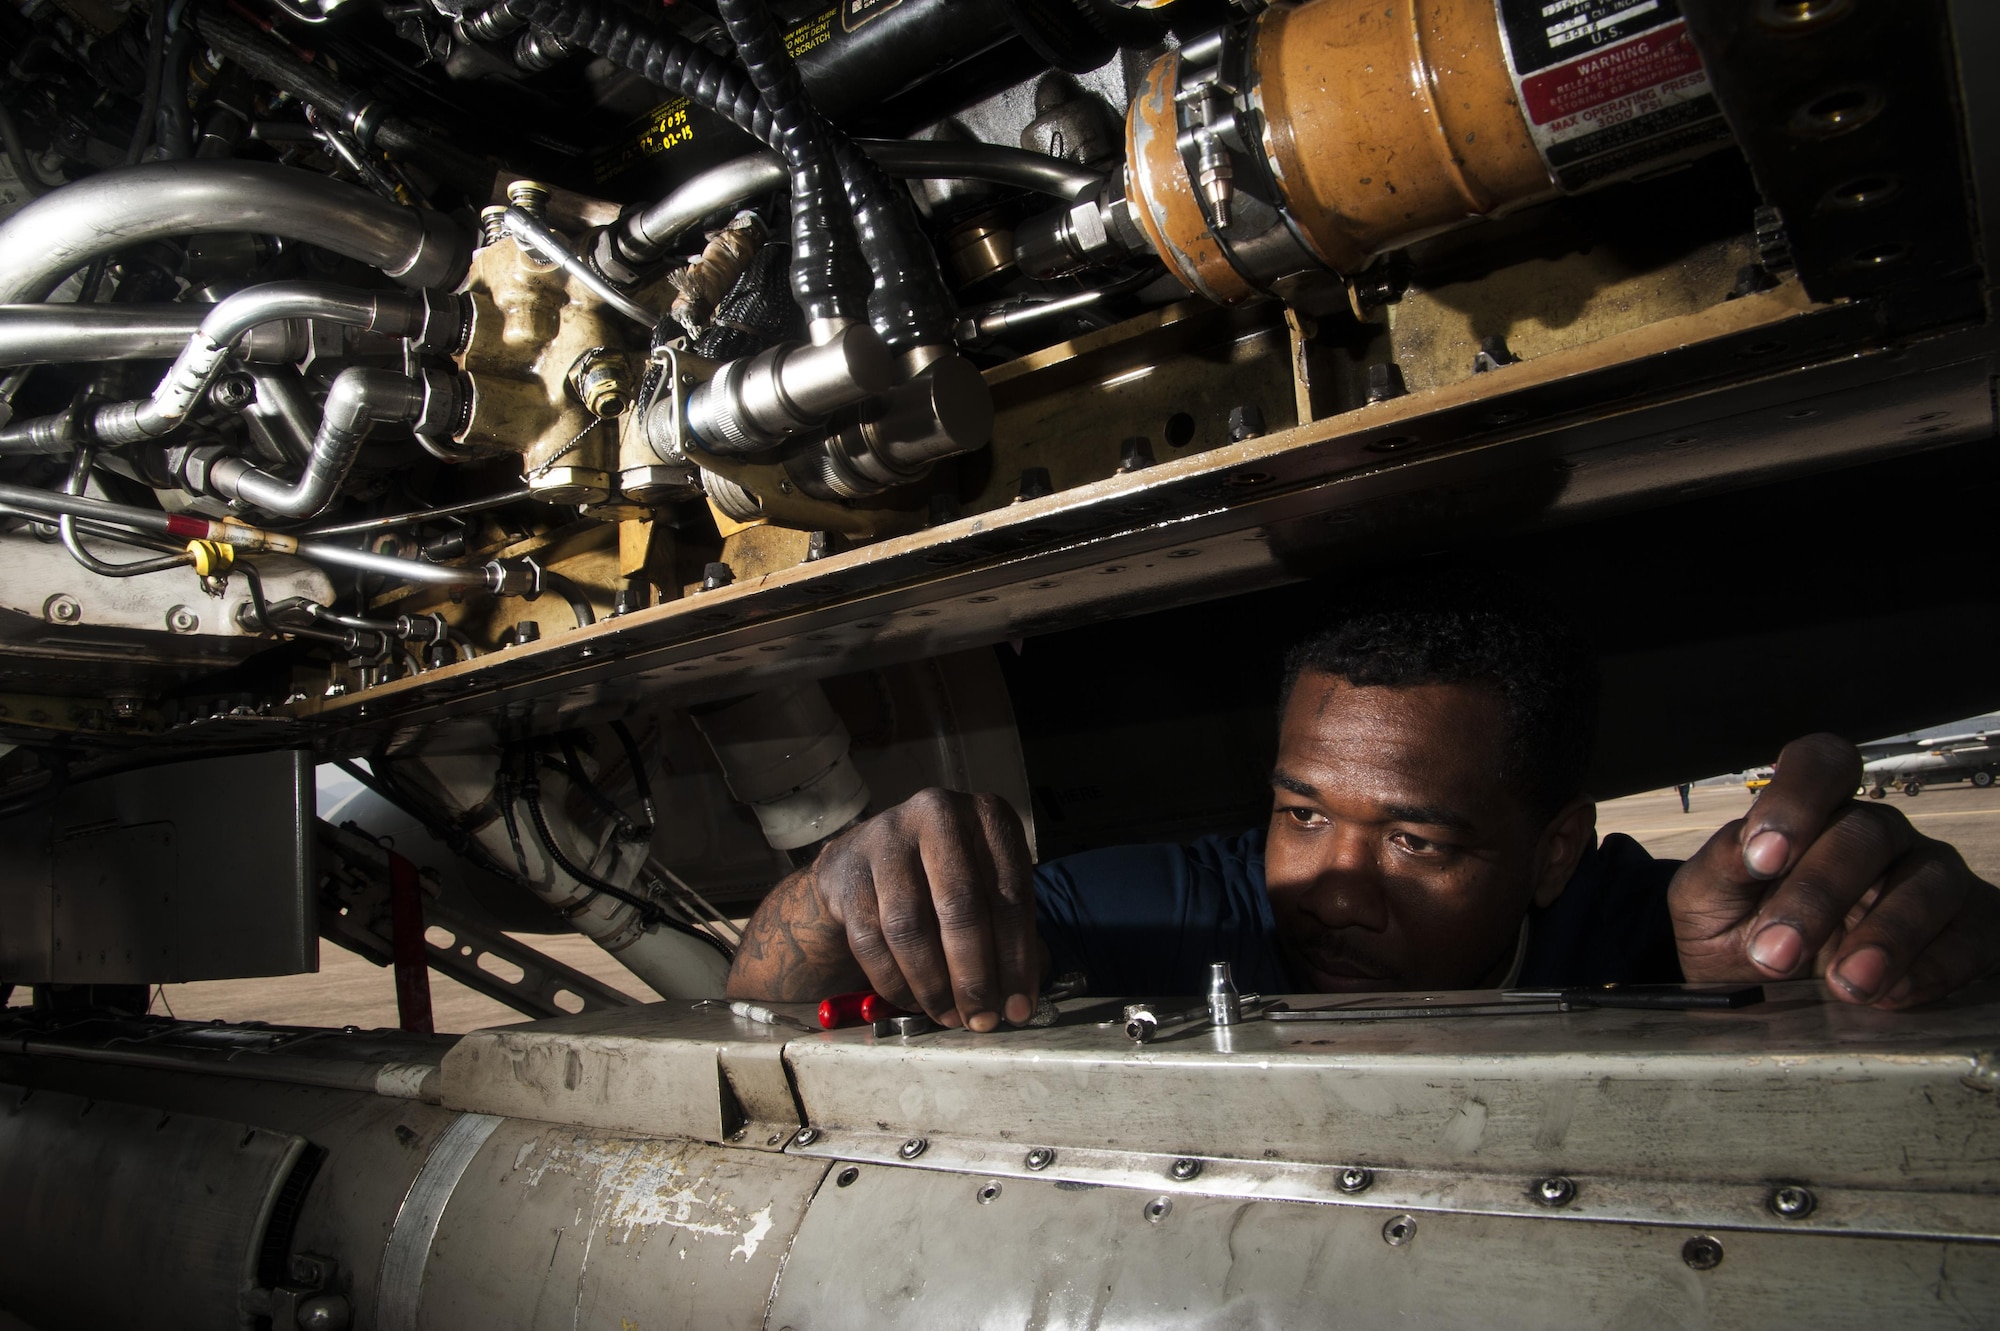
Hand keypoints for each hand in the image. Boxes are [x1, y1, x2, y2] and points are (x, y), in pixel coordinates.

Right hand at [809, 788, 1038, 1030]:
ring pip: (911, 928)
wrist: (863, 860)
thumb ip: (1009, 932)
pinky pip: (871, 941)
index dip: (1017, 957)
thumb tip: (1020, 999)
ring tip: (949, 1017)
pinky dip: (895, 982)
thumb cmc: (941, 878)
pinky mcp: (848, 873)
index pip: (1011, 892)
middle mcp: (937, 814)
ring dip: (933, 985)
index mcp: (986, 816)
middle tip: (982, 1019)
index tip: (1019, 1006)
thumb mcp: (987, 884)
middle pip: (961, 907)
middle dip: (974, 976)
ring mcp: (886, 840)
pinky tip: (915, 1002)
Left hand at [1667, 734, 1999, 1006]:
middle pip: (1866, 834)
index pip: (1821, 764)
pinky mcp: (1969, 928)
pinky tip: (1890, 995)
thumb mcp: (1707, 901)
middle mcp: (1878, 833)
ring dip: (1886, 936)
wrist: (1770, 994)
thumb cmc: (1737, 932)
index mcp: (1814, 810)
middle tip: (1776, 954)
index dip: (1796, 799)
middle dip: (1819, 895)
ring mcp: (1929, 875)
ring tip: (1845, 984)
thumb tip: (1749, 847)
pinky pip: (1969, 937)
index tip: (1764, 856)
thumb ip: (1722, 866)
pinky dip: (1932, 969)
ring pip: (1928, 882)